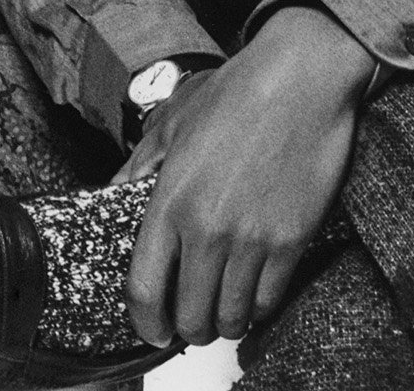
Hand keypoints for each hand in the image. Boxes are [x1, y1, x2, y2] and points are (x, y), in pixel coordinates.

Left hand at [123, 8, 379, 345]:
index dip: (146, 323)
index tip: (152, 331)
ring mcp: (252, 241)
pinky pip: (271, 301)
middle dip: (188, 326)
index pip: (145, 289)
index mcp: (170, 200)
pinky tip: (253, 288)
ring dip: (225, 320)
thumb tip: (114, 193)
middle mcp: (208, 229)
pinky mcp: (292, 243)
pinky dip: (259, 305)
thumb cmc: (235, 95)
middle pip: (191, 317)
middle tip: (191, 316)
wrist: (299, 82)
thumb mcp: (173, 123)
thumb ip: (140, 166)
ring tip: (222, 305)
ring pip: (233, 318)